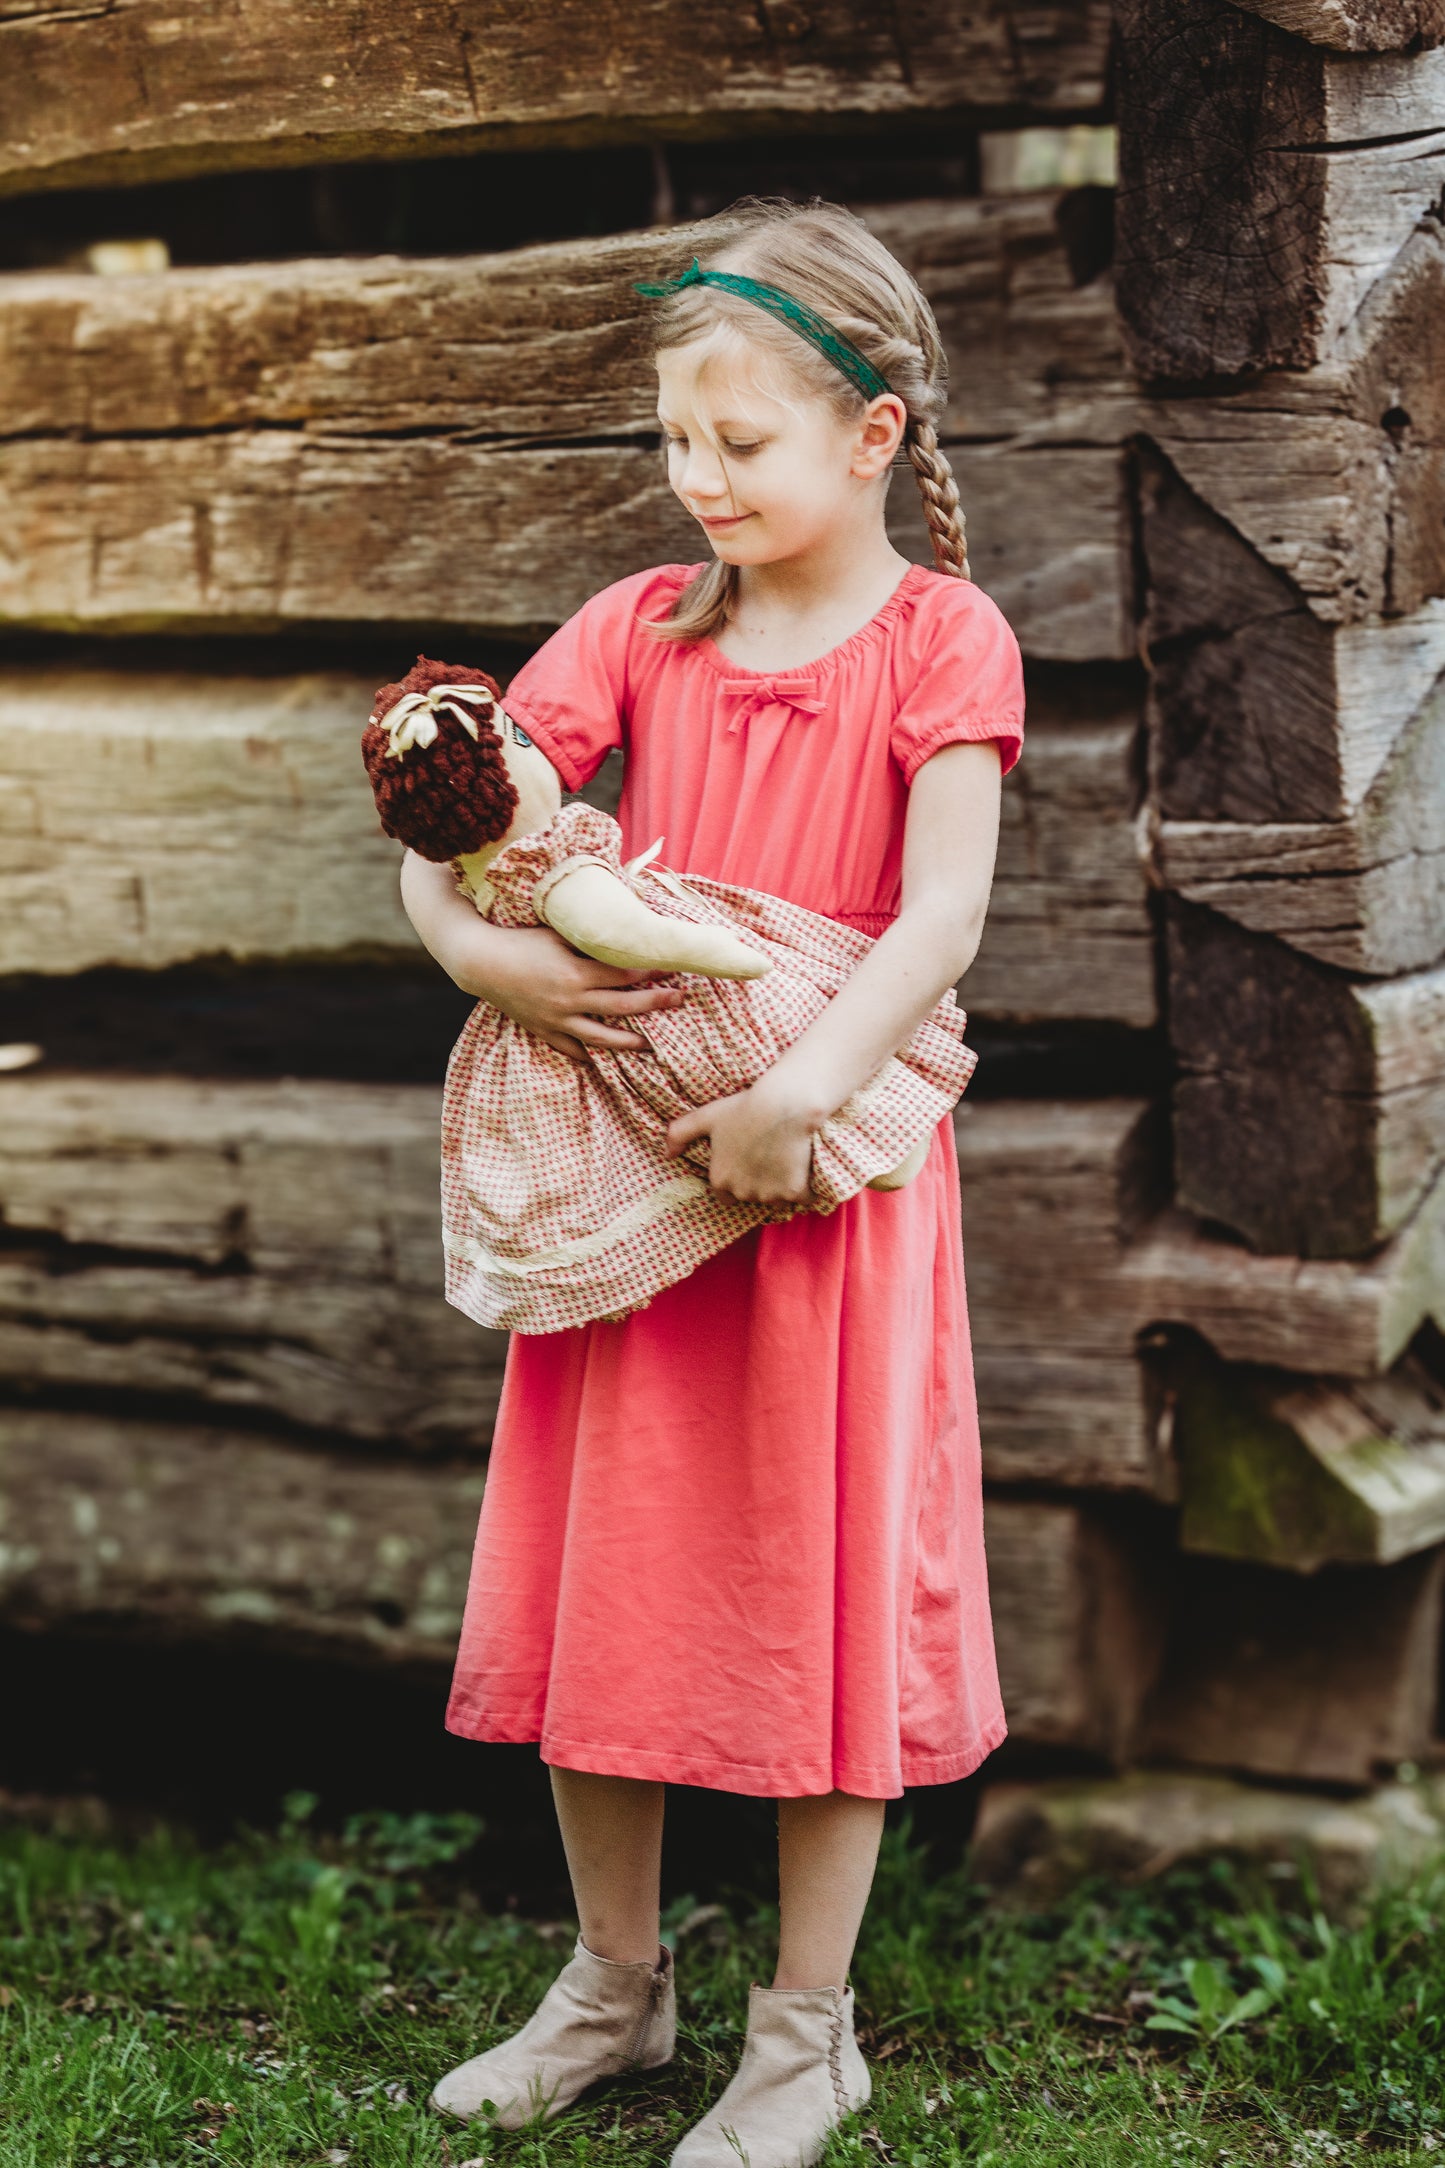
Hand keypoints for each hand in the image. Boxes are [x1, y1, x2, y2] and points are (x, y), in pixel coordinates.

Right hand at [455, 920, 686, 1062]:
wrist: (480, 962)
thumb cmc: (521, 939)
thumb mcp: (557, 932)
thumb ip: (589, 938)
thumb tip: (622, 932)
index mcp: (575, 972)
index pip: (624, 975)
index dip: (650, 971)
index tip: (672, 967)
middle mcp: (570, 999)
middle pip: (622, 1006)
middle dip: (655, 1003)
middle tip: (680, 999)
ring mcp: (557, 1019)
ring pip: (601, 1037)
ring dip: (629, 1042)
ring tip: (651, 1046)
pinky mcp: (543, 1030)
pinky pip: (569, 1049)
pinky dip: (586, 1056)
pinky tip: (601, 1062)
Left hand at [664, 1077, 816, 1204]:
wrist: (784, 1105)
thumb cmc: (744, 1107)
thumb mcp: (706, 1116)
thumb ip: (679, 1134)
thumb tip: (666, 1154)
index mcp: (720, 1180)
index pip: (725, 1193)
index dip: (736, 1177)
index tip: (747, 1160)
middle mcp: (743, 1192)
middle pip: (752, 1196)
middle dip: (759, 1182)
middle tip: (768, 1155)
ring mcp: (771, 1194)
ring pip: (777, 1198)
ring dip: (782, 1185)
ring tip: (787, 1158)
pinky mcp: (796, 1193)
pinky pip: (803, 1197)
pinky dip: (806, 1187)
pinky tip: (805, 1166)